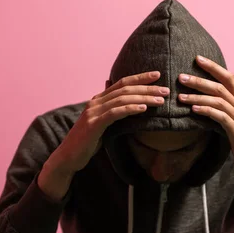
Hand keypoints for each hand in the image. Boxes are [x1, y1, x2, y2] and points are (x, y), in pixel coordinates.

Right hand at [50, 71, 169, 174]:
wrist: (68, 157)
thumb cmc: (86, 142)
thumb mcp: (100, 124)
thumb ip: (110, 111)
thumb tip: (123, 103)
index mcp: (98, 100)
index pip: (122, 83)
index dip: (140, 77)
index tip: (157, 75)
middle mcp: (95, 102)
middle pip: (125, 89)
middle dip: (147, 88)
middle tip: (165, 90)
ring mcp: (93, 112)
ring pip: (122, 99)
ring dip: (143, 98)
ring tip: (160, 100)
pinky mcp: (94, 124)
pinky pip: (115, 113)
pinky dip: (130, 109)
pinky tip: (143, 109)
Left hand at [177, 55, 233, 185]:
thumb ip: (228, 107)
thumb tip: (216, 97)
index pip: (229, 78)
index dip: (214, 67)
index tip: (197, 59)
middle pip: (220, 86)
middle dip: (199, 80)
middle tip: (181, 77)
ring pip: (218, 100)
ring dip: (198, 96)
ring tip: (180, 96)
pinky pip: (220, 116)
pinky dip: (206, 110)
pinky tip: (193, 109)